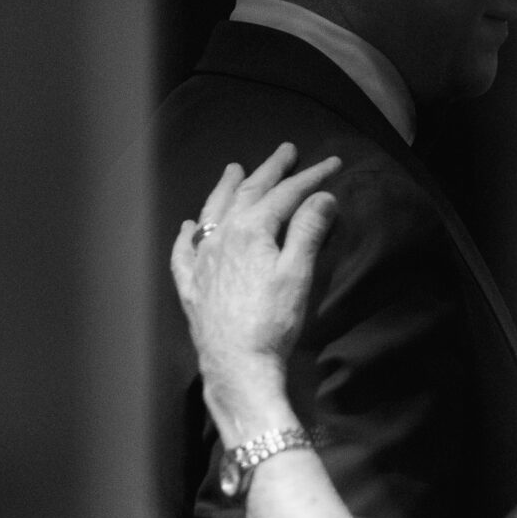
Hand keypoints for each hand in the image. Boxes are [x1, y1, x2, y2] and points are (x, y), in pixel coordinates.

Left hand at [170, 144, 341, 438]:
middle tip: (286, 150)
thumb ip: (309, 231)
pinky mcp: (191, 287)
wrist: (237, 367)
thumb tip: (323, 197)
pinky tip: (189, 226)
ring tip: (233, 169)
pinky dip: (188, 234)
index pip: (285, 194)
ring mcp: (201, 262)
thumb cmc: (273, 322)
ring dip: (225, 189)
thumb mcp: (299, 274)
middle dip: (269, 170)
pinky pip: (184, 252)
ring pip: (212, 213)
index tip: (332, 162)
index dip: (310, 176)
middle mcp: (221, 238)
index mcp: (251, 230)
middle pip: (247, 194)